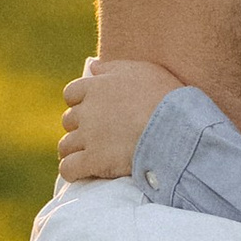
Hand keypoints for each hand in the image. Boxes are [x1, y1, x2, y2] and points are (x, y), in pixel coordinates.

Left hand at [58, 55, 182, 183]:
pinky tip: (82, 173)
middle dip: (79, 128)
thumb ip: (113, 69)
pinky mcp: (93, 161)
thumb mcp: (142, 71)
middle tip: (96, 136)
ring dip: (74, 151)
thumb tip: (93, 67)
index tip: (92, 111)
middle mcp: (87, 110)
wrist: (175, 127)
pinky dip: (73, 172)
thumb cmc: (164, 96)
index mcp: (96, 87)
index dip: (80, 103)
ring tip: (88, 157)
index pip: (71, 94)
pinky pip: (69, 169)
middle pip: (68, 120)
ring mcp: (88, 136)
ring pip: (66, 145)